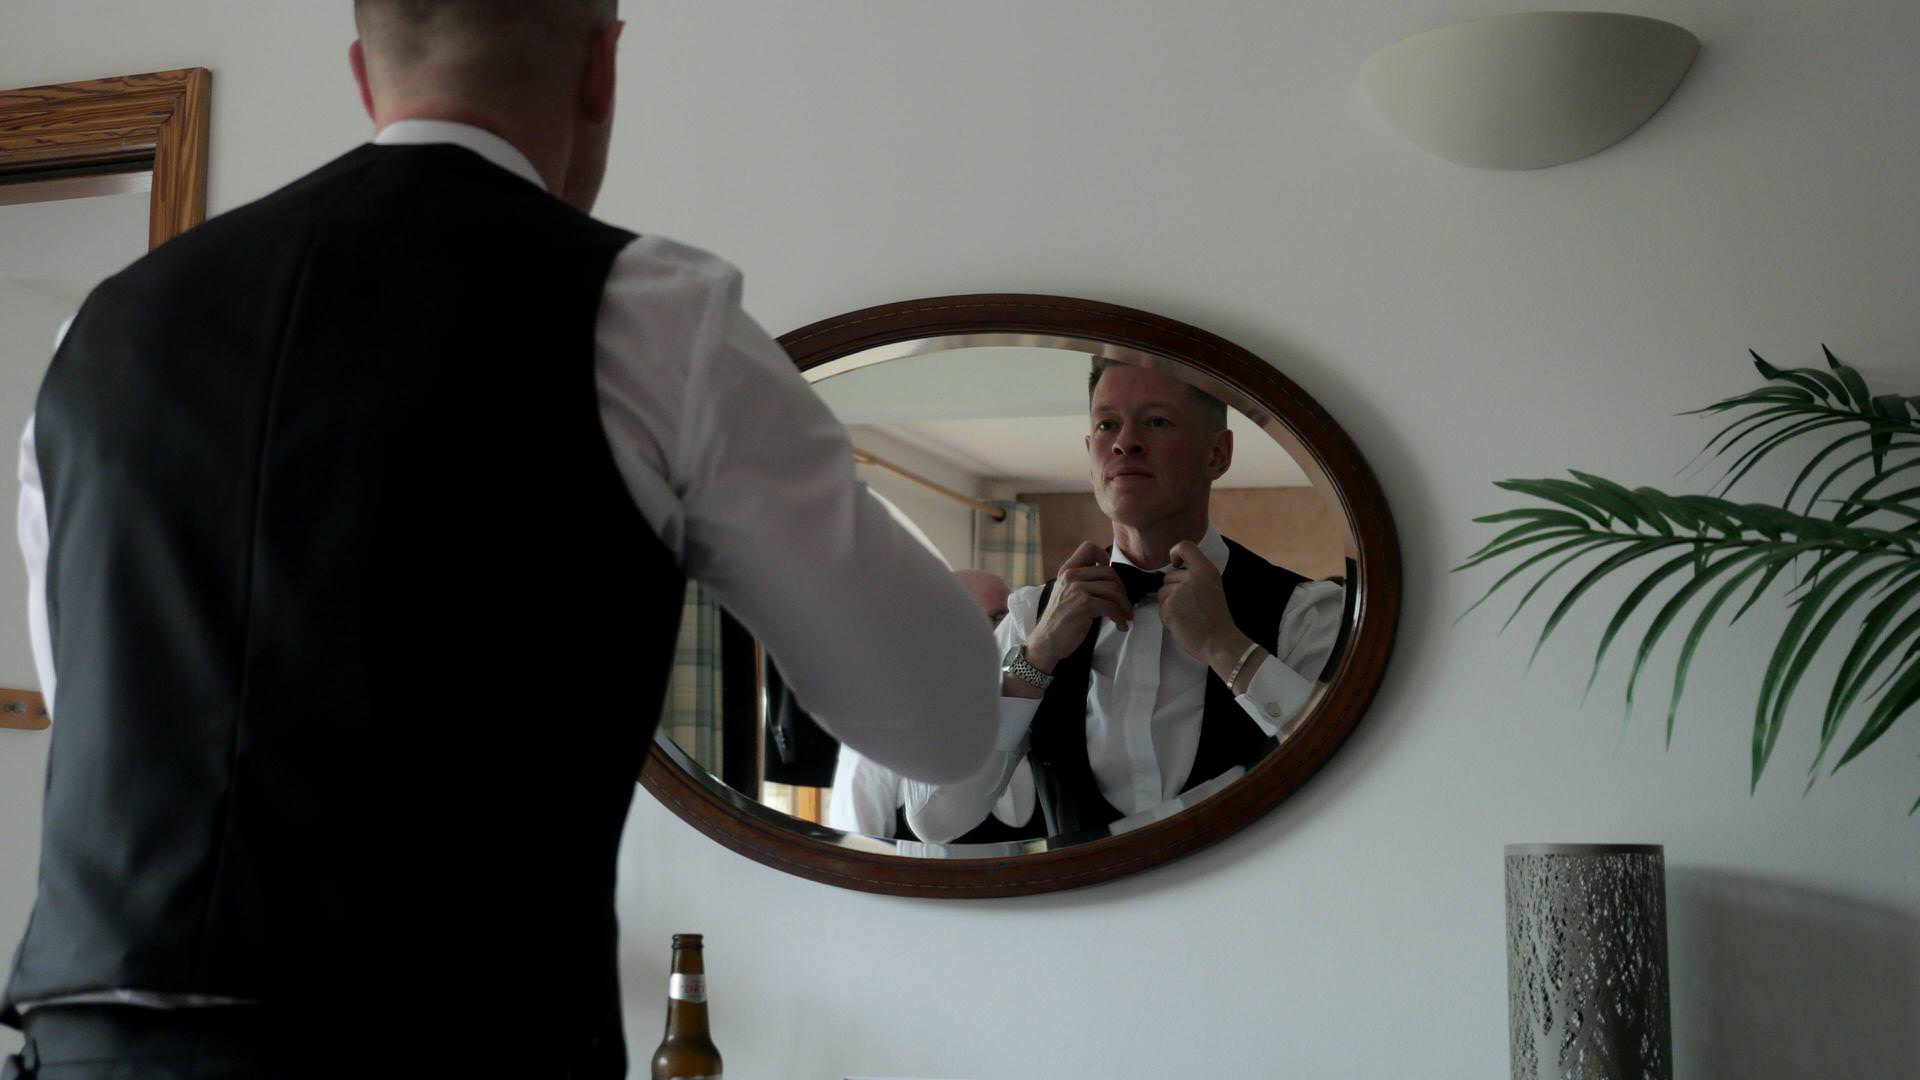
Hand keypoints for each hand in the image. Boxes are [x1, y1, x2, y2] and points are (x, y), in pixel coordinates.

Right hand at [1024, 542, 1130, 672]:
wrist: (1046, 642)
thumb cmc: (1059, 620)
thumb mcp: (1065, 593)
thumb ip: (1081, 582)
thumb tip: (1108, 579)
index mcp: (1067, 571)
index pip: (1089, 547)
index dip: (1105, 558)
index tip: (1110, 577)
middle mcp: (1071, 576)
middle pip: (1109, 572)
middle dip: (1122, 590)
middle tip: (1123, 604)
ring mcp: (1077, 590)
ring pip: (1113, 589)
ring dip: (1124, 605)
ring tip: (1126, 616)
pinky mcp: (1084, 605)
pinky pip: (1111, 607)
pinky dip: (1120, 617)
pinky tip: (1120, 625)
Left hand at [1160, 541, 1253, 680]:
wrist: (1221, 642)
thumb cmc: (1217, 619)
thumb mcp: (1213, 588)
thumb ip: (1197, 578)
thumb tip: (1176, 573)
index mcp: (1206, 570)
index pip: (1185, 546)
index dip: (1176, 552)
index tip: (1176, 563)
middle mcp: (1192, 577)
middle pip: (1168, 576)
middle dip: (1173, 591)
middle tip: (1190, 607)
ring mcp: (1179, 592)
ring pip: (1162, 593)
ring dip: (1169, 606)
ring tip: (1186, 617)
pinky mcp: (1169, 607)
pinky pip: (1160, 609)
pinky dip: (1168, 619)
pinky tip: (1182, 625)